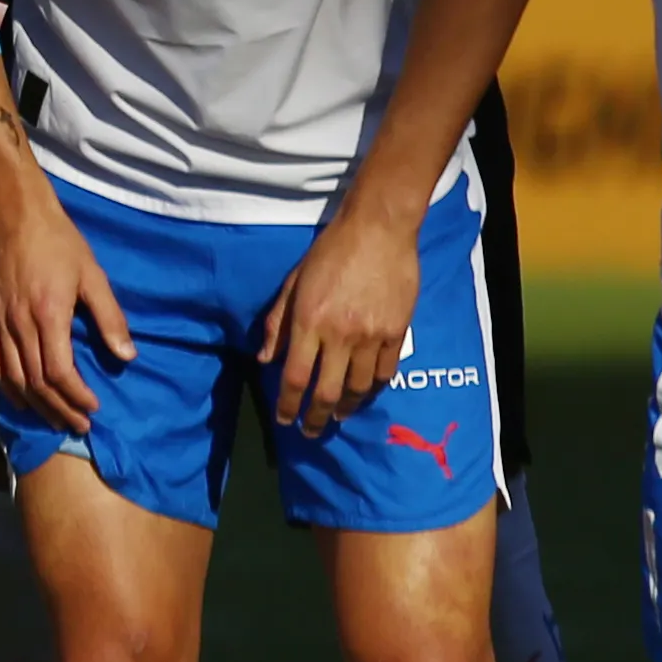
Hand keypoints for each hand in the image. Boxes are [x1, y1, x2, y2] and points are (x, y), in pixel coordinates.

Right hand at [0, 183, 127, 434]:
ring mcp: (0, 324)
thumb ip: (110, 318)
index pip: (58, 372)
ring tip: (55, 420)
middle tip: (80, 426)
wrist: (16, 218)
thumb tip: (127, 356)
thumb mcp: (93, 276)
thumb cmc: (60, 243)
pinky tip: (21, 399)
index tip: (94, 407)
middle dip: (60, 409)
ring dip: (35, 405)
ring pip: (13, 379)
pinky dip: (6, 388)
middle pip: (36, 383)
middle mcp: (19, 325)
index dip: (76, 396)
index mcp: (48, 315)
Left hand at [257, 194, 422, 436]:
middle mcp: (340, 335)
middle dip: (315, 418)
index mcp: (309, 322)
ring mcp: (372, 336)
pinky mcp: (397, 331)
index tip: (285, 420)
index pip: (296, 377)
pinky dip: (374, 389)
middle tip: (310, 432)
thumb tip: (264, 359)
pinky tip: (365, 394)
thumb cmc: (329, 251)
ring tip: (337, 415)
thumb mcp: (293, 283)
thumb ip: (278, 323)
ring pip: (359, 388)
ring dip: (346, 408)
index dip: (288, 404)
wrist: (379, 230)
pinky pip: (385, 371)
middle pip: (327, 392)